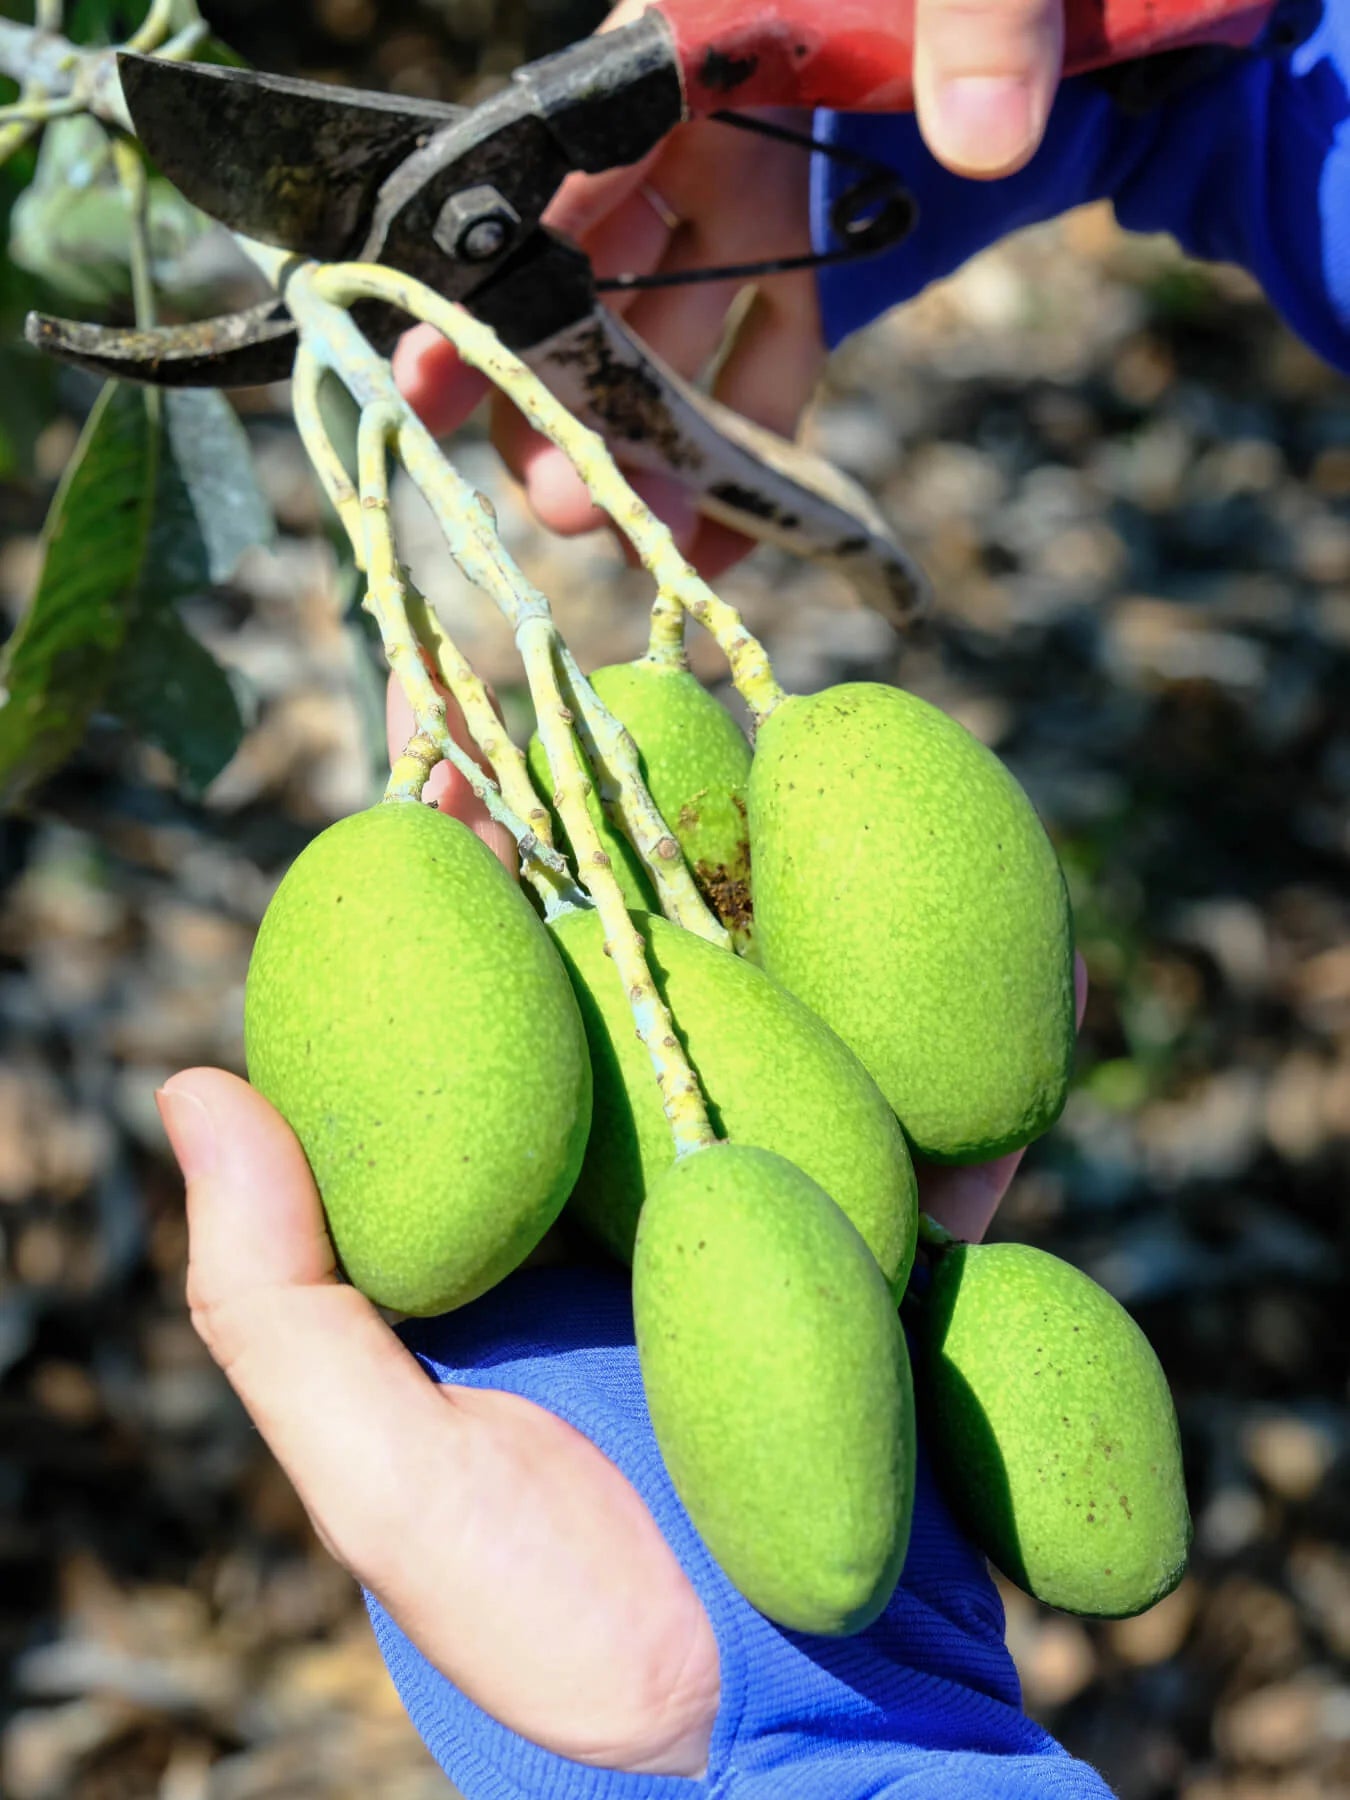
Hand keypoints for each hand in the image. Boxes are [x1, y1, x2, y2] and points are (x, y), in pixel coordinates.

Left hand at [158, 688, 1083, 1779]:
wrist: (787, 1772)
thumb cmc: (565, 1648)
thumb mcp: (385, 1486)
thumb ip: (280, 1303)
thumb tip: (187, 1085)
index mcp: (507, 1233)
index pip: (471, 1024)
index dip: (456, 889)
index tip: (444, 758)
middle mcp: (633, 1205)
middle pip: (632, 991)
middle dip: (635, 847)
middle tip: (630, 709)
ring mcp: (773, 1223)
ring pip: (784, 1029)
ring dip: (794, 906)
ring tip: (792, 771)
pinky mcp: (898, 1269)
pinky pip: (941, 1139)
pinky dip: (971, 1054)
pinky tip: (996, 945)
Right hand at [396, 0, 1065, 578]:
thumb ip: (978, 18)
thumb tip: (987, 141)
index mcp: (685, 46)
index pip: (555, 162)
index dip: (485, 272)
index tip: (431, 368)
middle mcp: (686, 131)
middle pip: (581, 279)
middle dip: (559, 401)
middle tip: (574, 505)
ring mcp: (739, 200)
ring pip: (658, 343)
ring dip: (644, 452)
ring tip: (651, 546)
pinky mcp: (801, 252)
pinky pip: (760, 364)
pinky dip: (747, 455)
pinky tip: (735, 540)